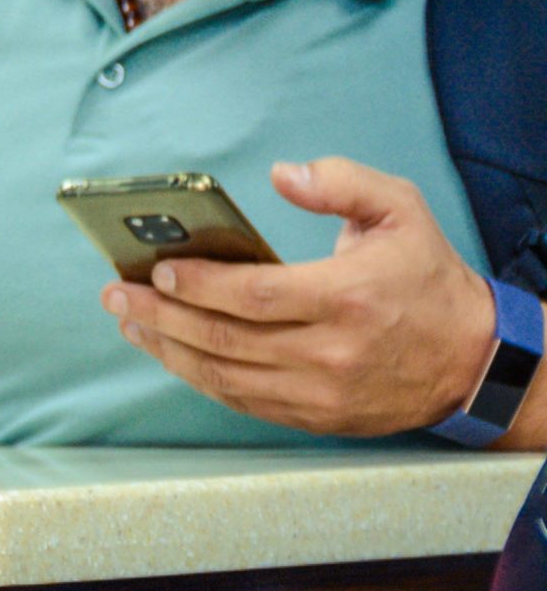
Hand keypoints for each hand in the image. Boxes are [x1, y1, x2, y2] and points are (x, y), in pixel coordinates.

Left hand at [98, 157, 497, 436]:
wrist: (474, 360)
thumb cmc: (426, 277)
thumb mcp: (400, 209)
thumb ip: (341, 181)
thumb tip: (282, 174)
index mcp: (349, 297)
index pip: (255, 295)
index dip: (199, 284)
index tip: (158, 268)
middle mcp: (332, 352)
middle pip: (225, 338)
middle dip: (160, 315)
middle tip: (116, 292)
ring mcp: (322, 393)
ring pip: (225, 375)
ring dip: (167, 349)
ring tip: (128, 320)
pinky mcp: (316, 417)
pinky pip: (243, 400)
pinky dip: (199, 377)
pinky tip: (169, 352)